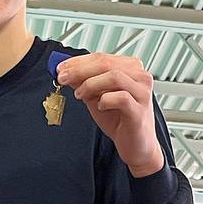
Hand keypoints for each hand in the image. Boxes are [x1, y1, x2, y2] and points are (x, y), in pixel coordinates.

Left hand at [54, 52, 162, 175]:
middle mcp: (140, 77)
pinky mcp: (140, 110)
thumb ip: (83, 83)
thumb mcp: (96, 97)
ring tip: (80, 95)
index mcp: (130, 69)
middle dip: (80, 70)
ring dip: (91, 84)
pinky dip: (105, 100)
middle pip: (106, 64)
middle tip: (63, 78)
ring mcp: (142, 93)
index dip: (78, 61)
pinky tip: (100, 106)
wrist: (136, 146)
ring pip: (114, 77)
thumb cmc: (119, 120)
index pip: (101, 58)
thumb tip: (65, 72)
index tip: (60, 68)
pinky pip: (121, 98)